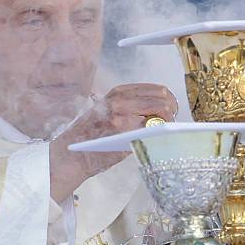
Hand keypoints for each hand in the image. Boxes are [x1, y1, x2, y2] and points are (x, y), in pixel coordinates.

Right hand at [49, 83, 177, 202]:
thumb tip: (162, 109)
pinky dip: (160, 132)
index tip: (172, 111)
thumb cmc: (92, 136)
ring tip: (165, 131)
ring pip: (161, 111)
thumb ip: (131, 106)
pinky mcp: (124, 132)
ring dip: (169, 121)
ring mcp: (123, 115)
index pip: (156, 89)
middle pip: (162, 98)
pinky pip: (153, 128)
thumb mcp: (108, 111)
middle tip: (171, 122)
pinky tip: (158, 138)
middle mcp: (121, 100)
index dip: (169, 101)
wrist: (72, 155)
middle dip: (172, 110)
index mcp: (119, 92)